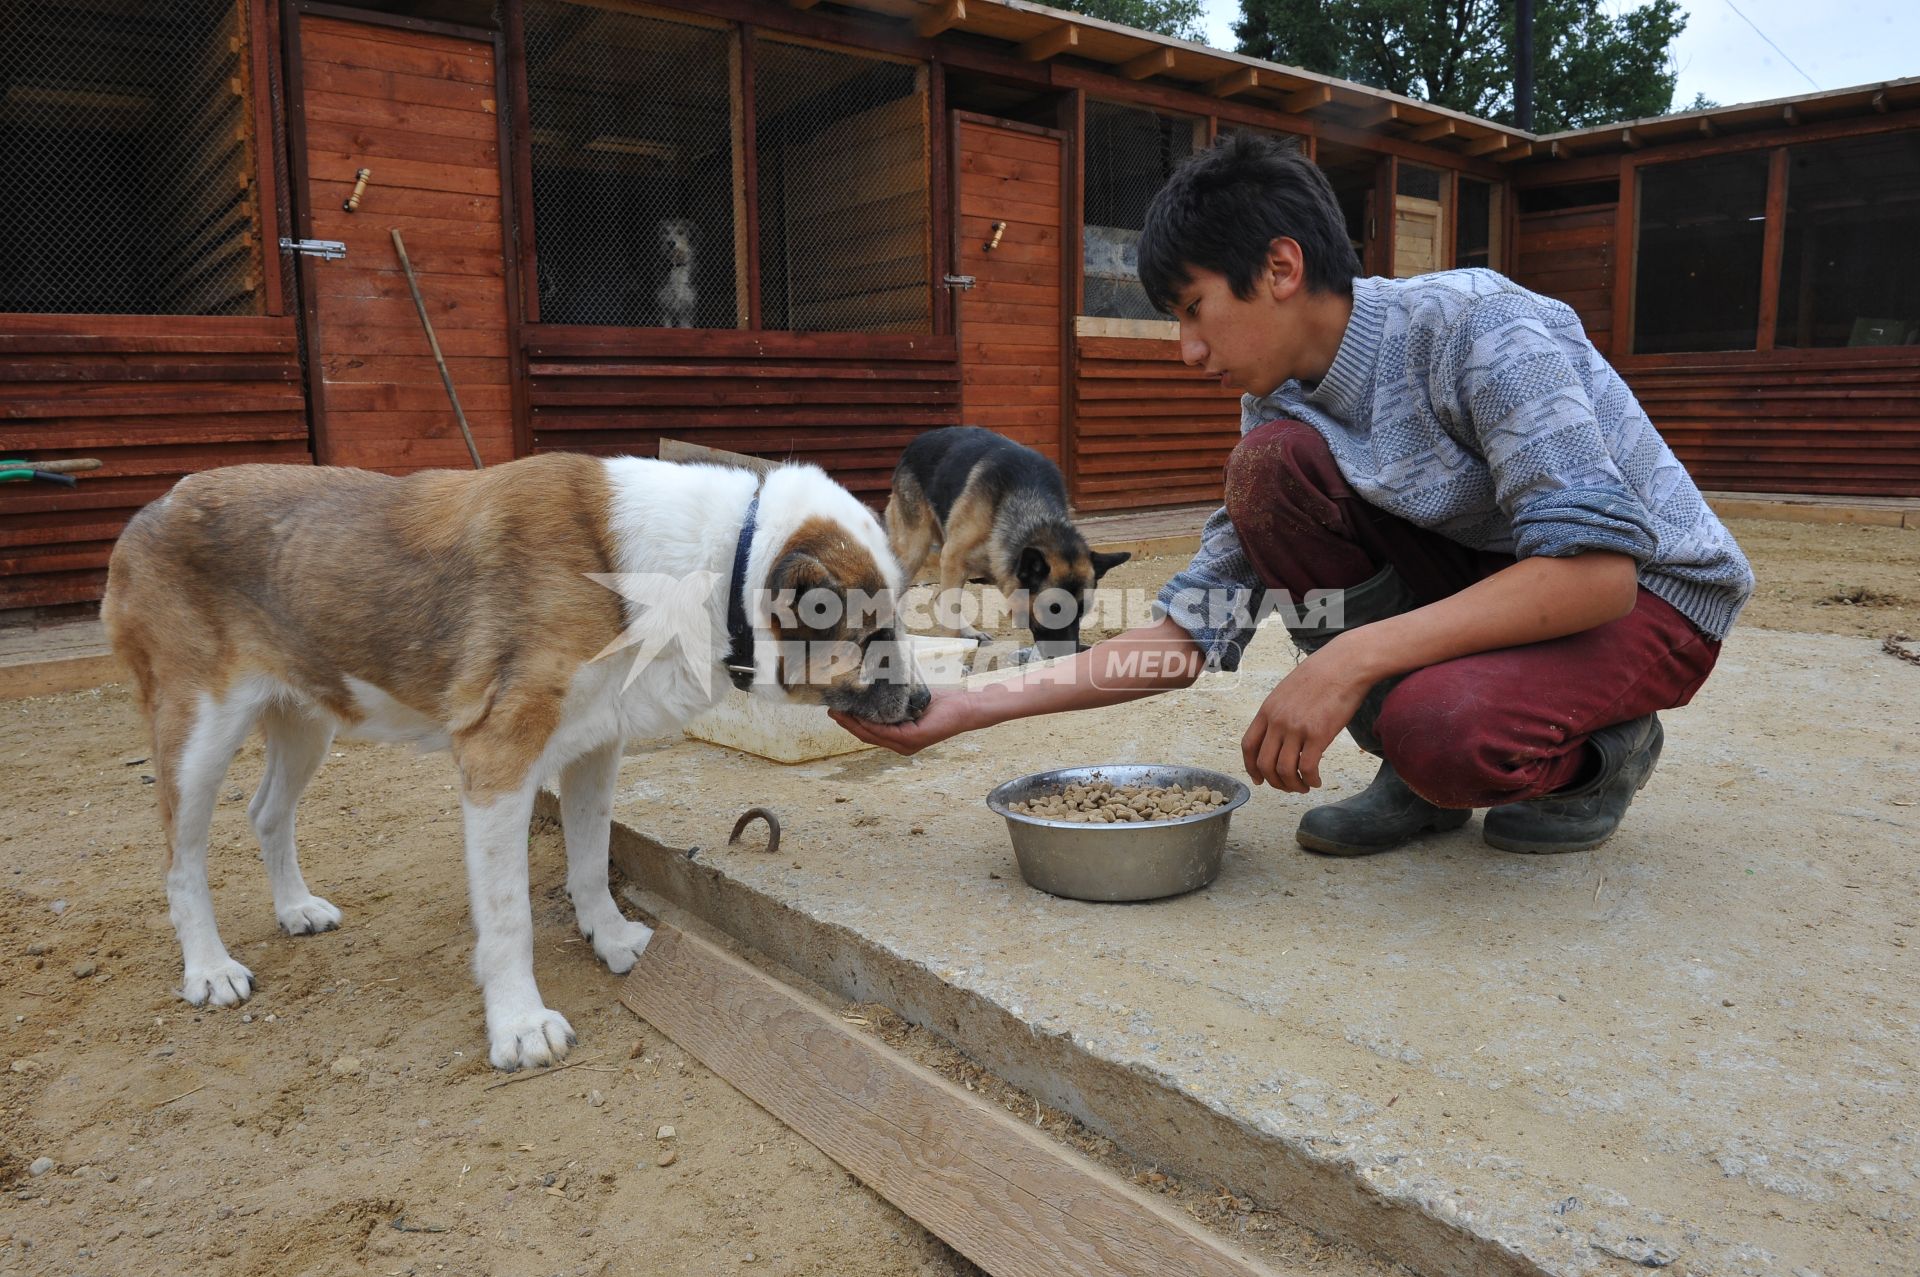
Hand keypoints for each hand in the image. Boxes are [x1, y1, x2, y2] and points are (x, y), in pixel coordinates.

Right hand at [831, 688, 976, 755]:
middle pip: (866, 735)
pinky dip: (871, 724)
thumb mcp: (911, 699)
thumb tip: (874, 681)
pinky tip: (859, 716)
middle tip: (830, 710)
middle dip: (846, 723)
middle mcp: (901, 745)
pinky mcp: (914, 738)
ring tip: (838, 712)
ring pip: (873, 735)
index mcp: (900, 738)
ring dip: (853, 724)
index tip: (835, 710)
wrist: (966, 706)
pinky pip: (886, 732)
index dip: (850, 723)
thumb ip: (894, 698)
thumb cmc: (941, 701)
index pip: (869, 732)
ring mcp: (907, 744)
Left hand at [1240, 642, 1375, 792]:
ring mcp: (1296, 728)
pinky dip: (1310, 780)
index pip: (1248, 745)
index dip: (1250, 767)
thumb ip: (1280, 714)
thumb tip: (1280, 736)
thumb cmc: (1321, 675)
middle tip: (1286, 787)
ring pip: (1284, 770)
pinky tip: (1316, 781)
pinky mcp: (1318, 734)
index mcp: (1267, 710)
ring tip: (1303, 787)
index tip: (1258, 779)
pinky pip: (1307, 768)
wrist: (1345, 664)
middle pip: (1264, 763)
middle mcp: (1278, 721)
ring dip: (1292, 785)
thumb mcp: (1288, 691)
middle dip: (1274, 782)